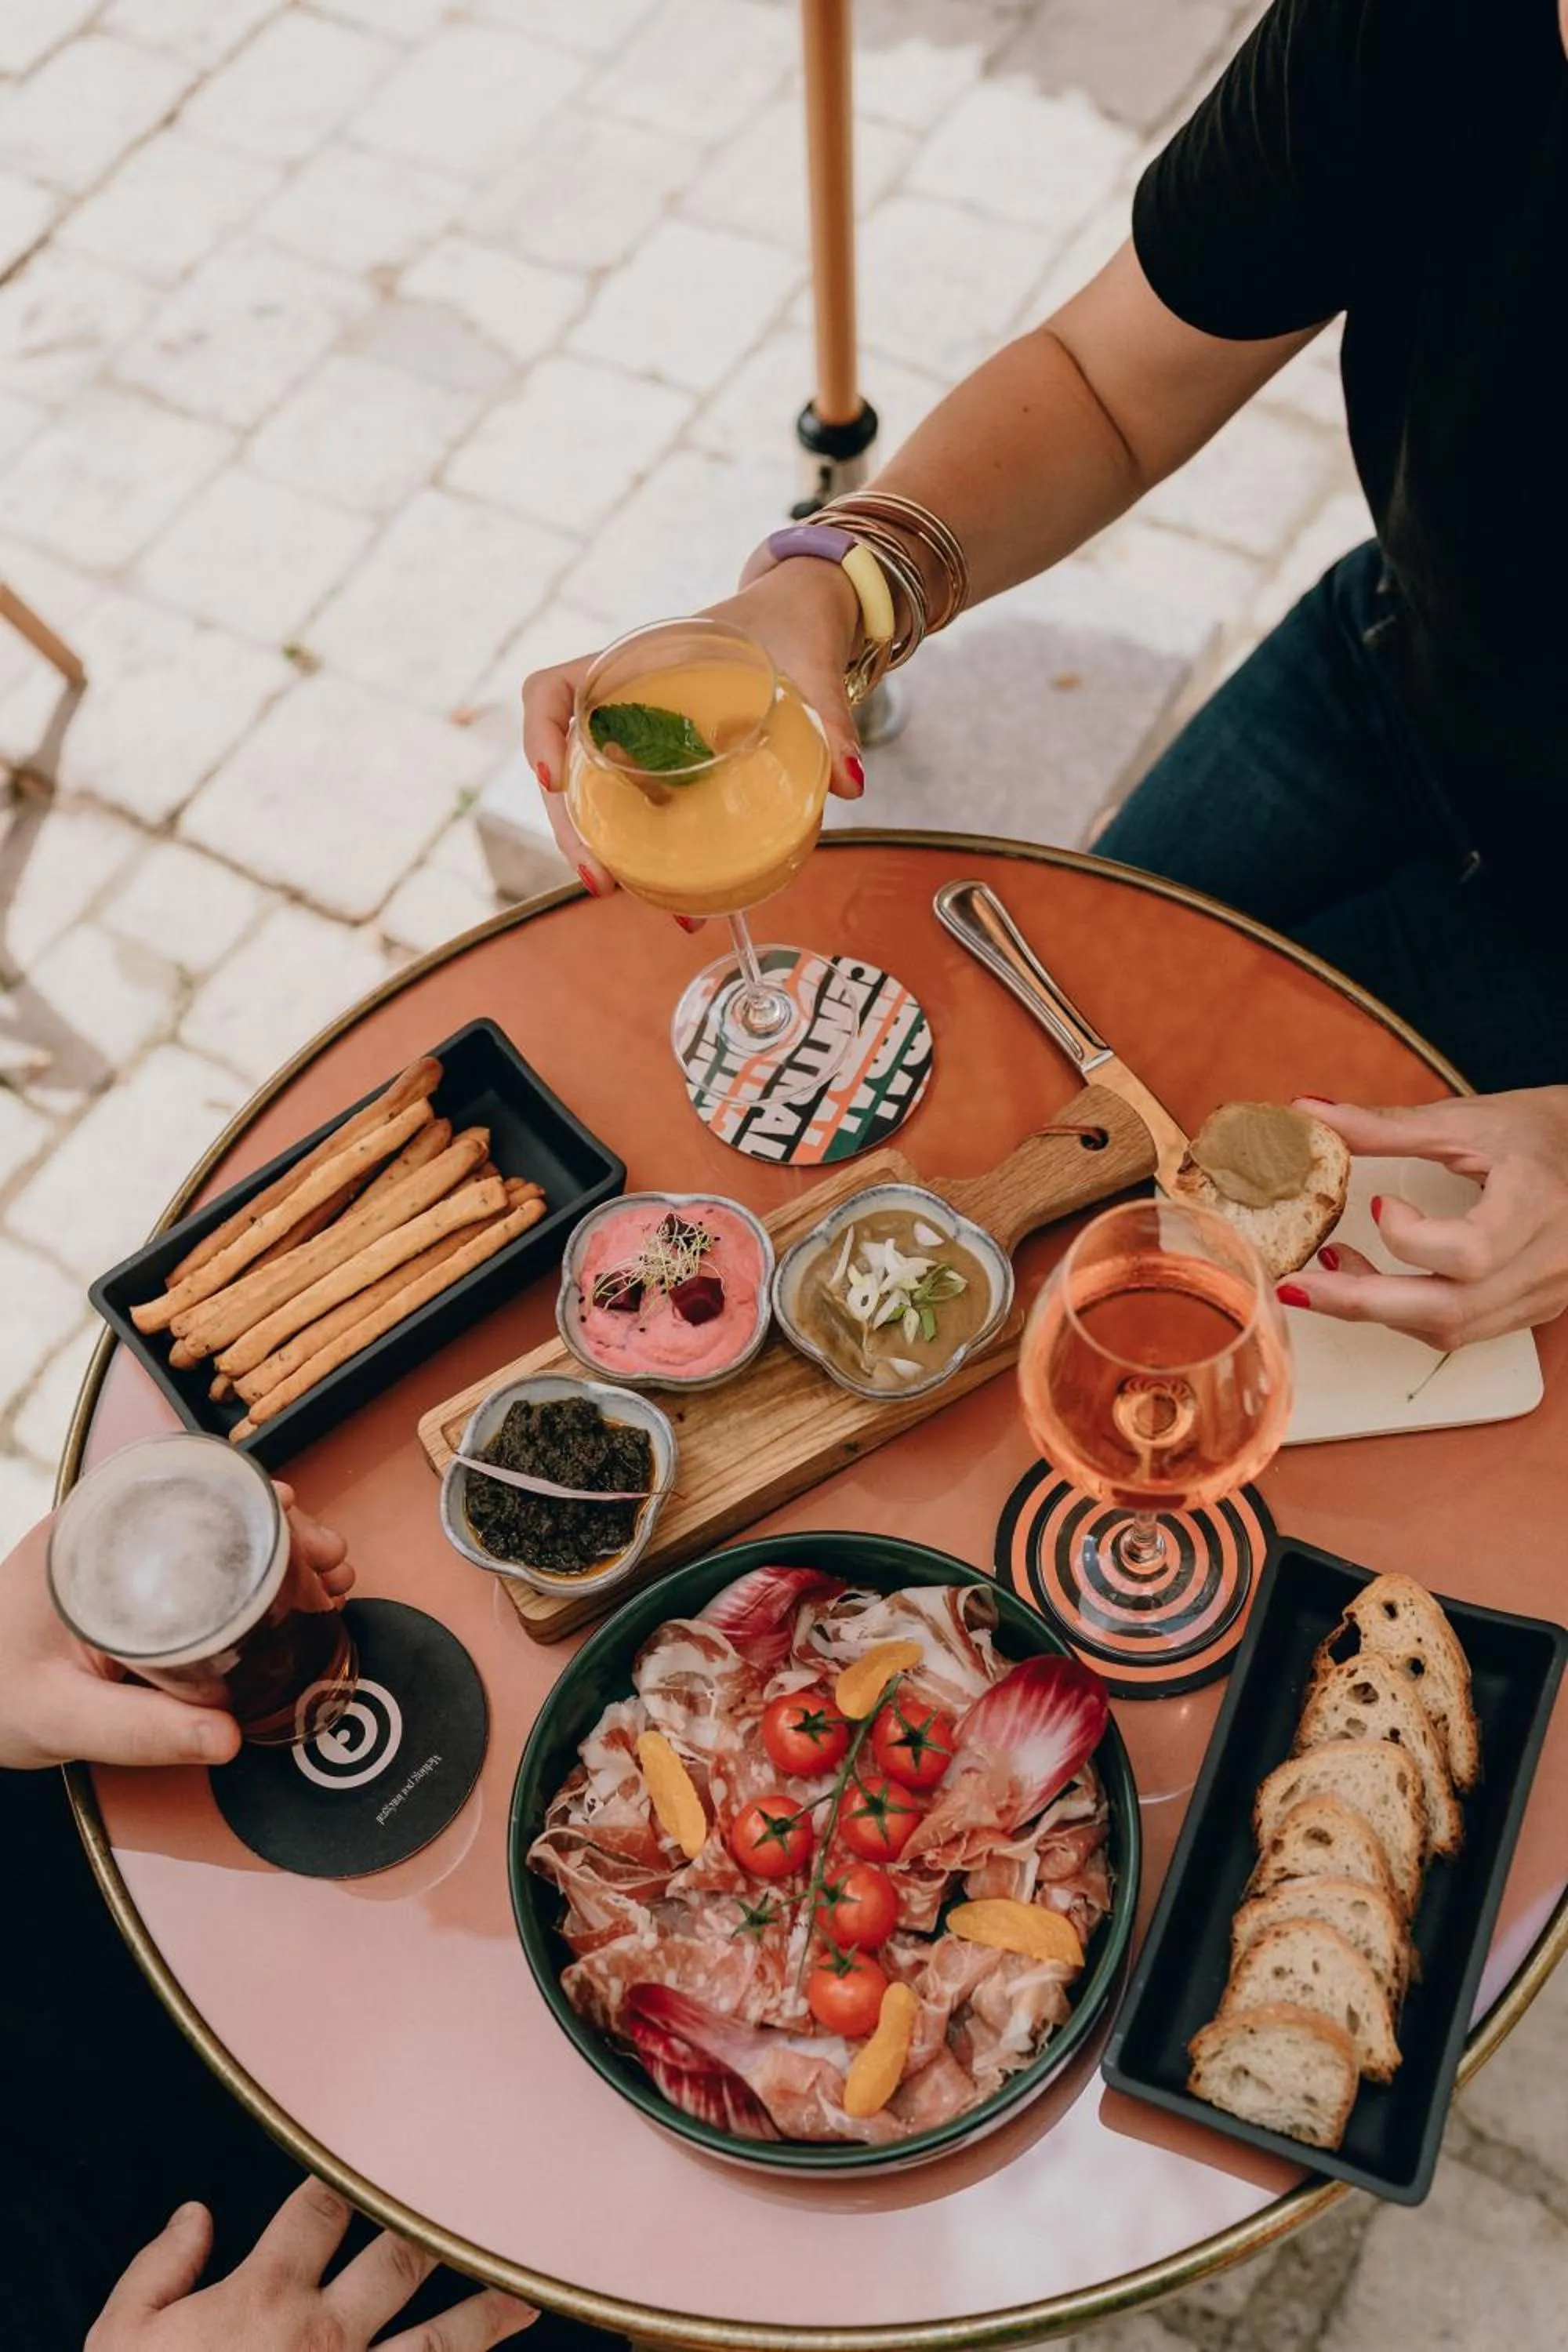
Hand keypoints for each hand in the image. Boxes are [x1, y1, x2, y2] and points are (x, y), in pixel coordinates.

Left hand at [0, 1481, 353, 1770]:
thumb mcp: (61, 1719)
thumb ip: (141, 1731)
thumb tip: (231, 1735)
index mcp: (79, 1540)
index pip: (171, 1485)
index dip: (241, 1493)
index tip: (290, 1513)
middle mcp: (106, 1535)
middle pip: (210, 1507)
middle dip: (281, 1526)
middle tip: (329, 1557)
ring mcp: (127, 1561)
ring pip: (218, 1536)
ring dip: (280, 1548)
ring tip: (331, 1573)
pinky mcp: (141, 1591)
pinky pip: (208, 1569)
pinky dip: (258, 1576)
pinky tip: (295, 1597)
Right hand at [87, 2179, 531, 2350]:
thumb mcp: (120, 2338)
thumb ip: (159, 2268)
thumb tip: (196, 2213)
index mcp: (263, 2294)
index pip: (322, 2207)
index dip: (356, 2168)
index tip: (401, 2126)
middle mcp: (320, 2335)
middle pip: (401, 2260)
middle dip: (443, 2221)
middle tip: (492, 2183)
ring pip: (435, 2343)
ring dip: (486, 2312)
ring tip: (530, 2287)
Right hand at [520, 556, 864, 899]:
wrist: (809, 620)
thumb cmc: (794, 623)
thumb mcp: (809, 660)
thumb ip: (827, 713)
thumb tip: (851, 783)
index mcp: (634, 662)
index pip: (551, 688)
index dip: (537, 731)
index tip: (552, 777)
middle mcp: (625, 704)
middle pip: (567, 767)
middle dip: (574, 829)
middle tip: (602, 881)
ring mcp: (644, 740)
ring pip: (598, 800)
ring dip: (607, 852)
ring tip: (640, 899)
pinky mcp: (671, 770)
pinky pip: (640, 811)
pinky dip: (648, 851)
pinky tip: (678, 891)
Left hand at [1278, 1089, 1567, 1346]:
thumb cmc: (1536, 1131)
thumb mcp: (1464, 1121)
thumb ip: (1383, 1126)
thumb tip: (1306, 1111)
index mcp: (1537, 1203)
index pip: (1470, 1251)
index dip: (1408, 1239)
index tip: (1377, 1205)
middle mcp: (1548, 1259)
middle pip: (1450, 1310)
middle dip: (1360, 1301)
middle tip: (1295, 1286)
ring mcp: (1544, 1292)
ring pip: (1451, 1330)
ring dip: (1379, 1309)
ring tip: (1333, 1268)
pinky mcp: (1533, 1309)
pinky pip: (1463, 1331)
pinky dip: (1408, 1314)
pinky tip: (1375, 1282)